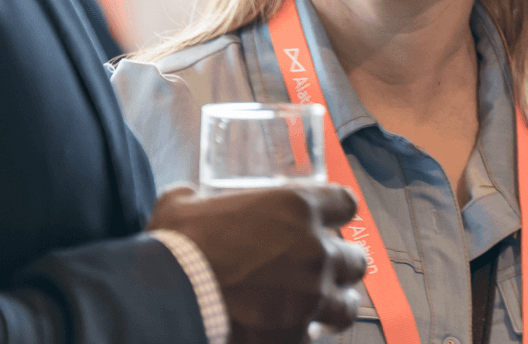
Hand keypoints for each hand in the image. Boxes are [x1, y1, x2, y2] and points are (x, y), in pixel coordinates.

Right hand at [149, 183, 366, 343]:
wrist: (171, 299)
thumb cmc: (178, 245)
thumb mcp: (184, 202)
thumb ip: (197, 197)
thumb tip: (189, 198)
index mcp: (296, 207)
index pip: (346, 204)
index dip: (337, 211)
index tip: (329, 218)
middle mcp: (314, 250)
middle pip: (356, 258)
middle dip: (341, 262)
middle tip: (321, 266)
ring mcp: (310, 297)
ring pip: (348, 303)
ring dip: (336, 301)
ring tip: (321, 304)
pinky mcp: (296, 336)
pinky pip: (316, 336)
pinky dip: (305, 333)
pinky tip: (290, 330)